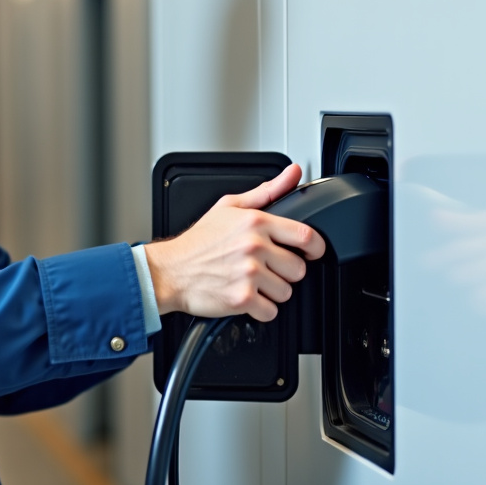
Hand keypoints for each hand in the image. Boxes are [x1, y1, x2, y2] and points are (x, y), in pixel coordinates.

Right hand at [144, 164, 326, 321]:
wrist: (170, 271)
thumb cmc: (198, 242)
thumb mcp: (230, 207)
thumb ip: (267, 191)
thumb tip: (292, 173)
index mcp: (256, 222)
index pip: (307, 236)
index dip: (316, 248)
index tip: (311, 253)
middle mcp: (254, 247)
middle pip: (299, 269)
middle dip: (286, 272)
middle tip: (267, 269)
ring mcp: (249, 274)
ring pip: (286, 292)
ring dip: (272, 292)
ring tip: (252, 282)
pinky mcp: (242, 298)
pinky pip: (270, 312)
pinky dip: (260, 310)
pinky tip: (246, 297)